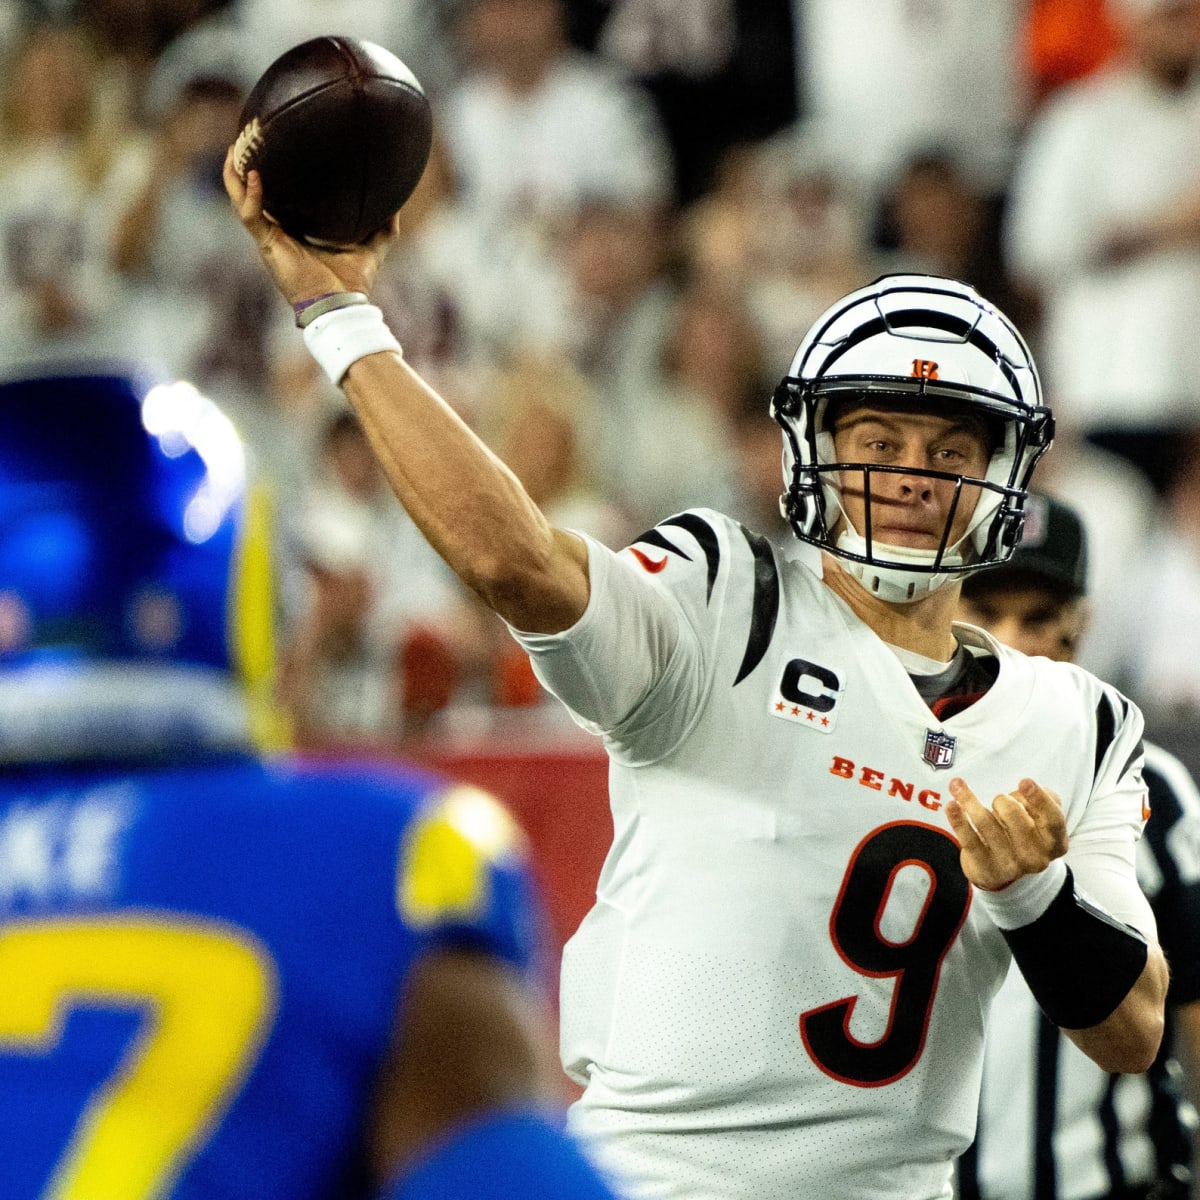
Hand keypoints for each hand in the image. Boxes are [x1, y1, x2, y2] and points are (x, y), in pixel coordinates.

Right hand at [223, 146, 397, 306]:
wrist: (341, 306)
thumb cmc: (351, 284)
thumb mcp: (372, 248)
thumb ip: (383, 227)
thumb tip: (397, 205)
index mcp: (294, 231)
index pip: (275, 199)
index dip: (268, 176)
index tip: (271, 148)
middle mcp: (277, 233)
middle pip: (249, 195)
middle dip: (241, 169)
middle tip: (244, 140)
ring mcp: (269, 239)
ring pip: (240, 202)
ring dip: (234, 176)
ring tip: (234, 149)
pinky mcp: (267, 246)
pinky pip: (250, 216)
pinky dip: (249, 196)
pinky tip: (253, 175)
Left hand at [945, 777, 1067, 890]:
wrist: (1004, 871)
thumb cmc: (1022, 833)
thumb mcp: (1039, 818)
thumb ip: (1041, 800)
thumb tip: (1024, 790)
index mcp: (1055, 843)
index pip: (1052, 819)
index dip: (1039, 799)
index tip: (1023, 781)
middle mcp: (1036, 858)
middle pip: (1013, 815)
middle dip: (1001, 800)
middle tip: (999, 802)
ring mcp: (1010, 866)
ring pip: (986, 822)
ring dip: (970, 800)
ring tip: (958, 787)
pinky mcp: (985, 868)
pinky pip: (968, 839)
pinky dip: (958, 819)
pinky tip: (951, 805)